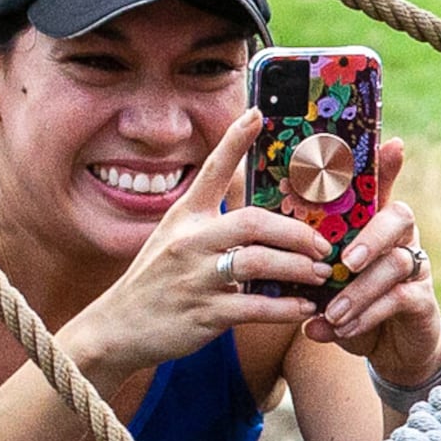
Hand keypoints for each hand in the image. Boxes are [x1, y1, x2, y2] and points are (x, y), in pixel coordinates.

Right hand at [57, 115, 326, 375]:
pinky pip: (254, 308)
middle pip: (251, 222)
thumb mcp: (175, 238)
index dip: (233, 141)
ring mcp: (195, 278)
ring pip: (257, 264)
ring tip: (320, 272)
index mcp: (185, 217)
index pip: (212, 171)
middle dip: (294, 231)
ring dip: (296, 268)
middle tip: (322, 242)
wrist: (118, 326)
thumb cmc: (158, 280)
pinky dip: (285, 308)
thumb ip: (211, 222)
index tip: (256, 113)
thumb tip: (261, 214)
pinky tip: (304, 308)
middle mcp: (189, 242)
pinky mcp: (203, 314)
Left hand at [309, 137, 440, 377]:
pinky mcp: (423, 301)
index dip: (388, 166)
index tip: (393, 143)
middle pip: (400, 216)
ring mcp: (417, 269)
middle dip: (371, 235)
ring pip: (397, 262)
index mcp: (375, 225)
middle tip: (345, 262)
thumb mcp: (328, 288)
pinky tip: (345, 327)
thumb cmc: (354, 306)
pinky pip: (401, 298)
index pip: (382, 188)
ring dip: (361, 288)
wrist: (390, 349)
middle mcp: (402, 240)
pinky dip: (369, 313)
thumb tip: (294, 307)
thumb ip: (309, 287)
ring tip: (334, 312)